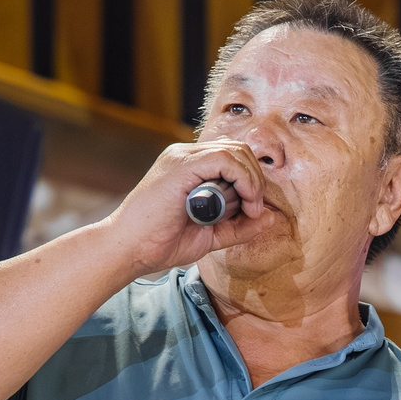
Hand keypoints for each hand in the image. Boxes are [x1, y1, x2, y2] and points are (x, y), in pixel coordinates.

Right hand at [102, 139, 275, 275]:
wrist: (128, 249)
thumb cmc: (162, 243)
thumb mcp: (211, 235)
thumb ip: (239, 226)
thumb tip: (272, 218)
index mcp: (190, 167)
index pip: (233, 157)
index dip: (251, 180)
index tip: (253, 211)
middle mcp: (186, 155)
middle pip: (239, 150)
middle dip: (256, 179)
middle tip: (255, 210)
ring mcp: (182, 157)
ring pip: (235, 151)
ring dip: (252, 180)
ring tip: (251, 208)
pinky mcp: (181, 165)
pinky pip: (224, 158)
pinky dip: (243, 178)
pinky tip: (245, 201)